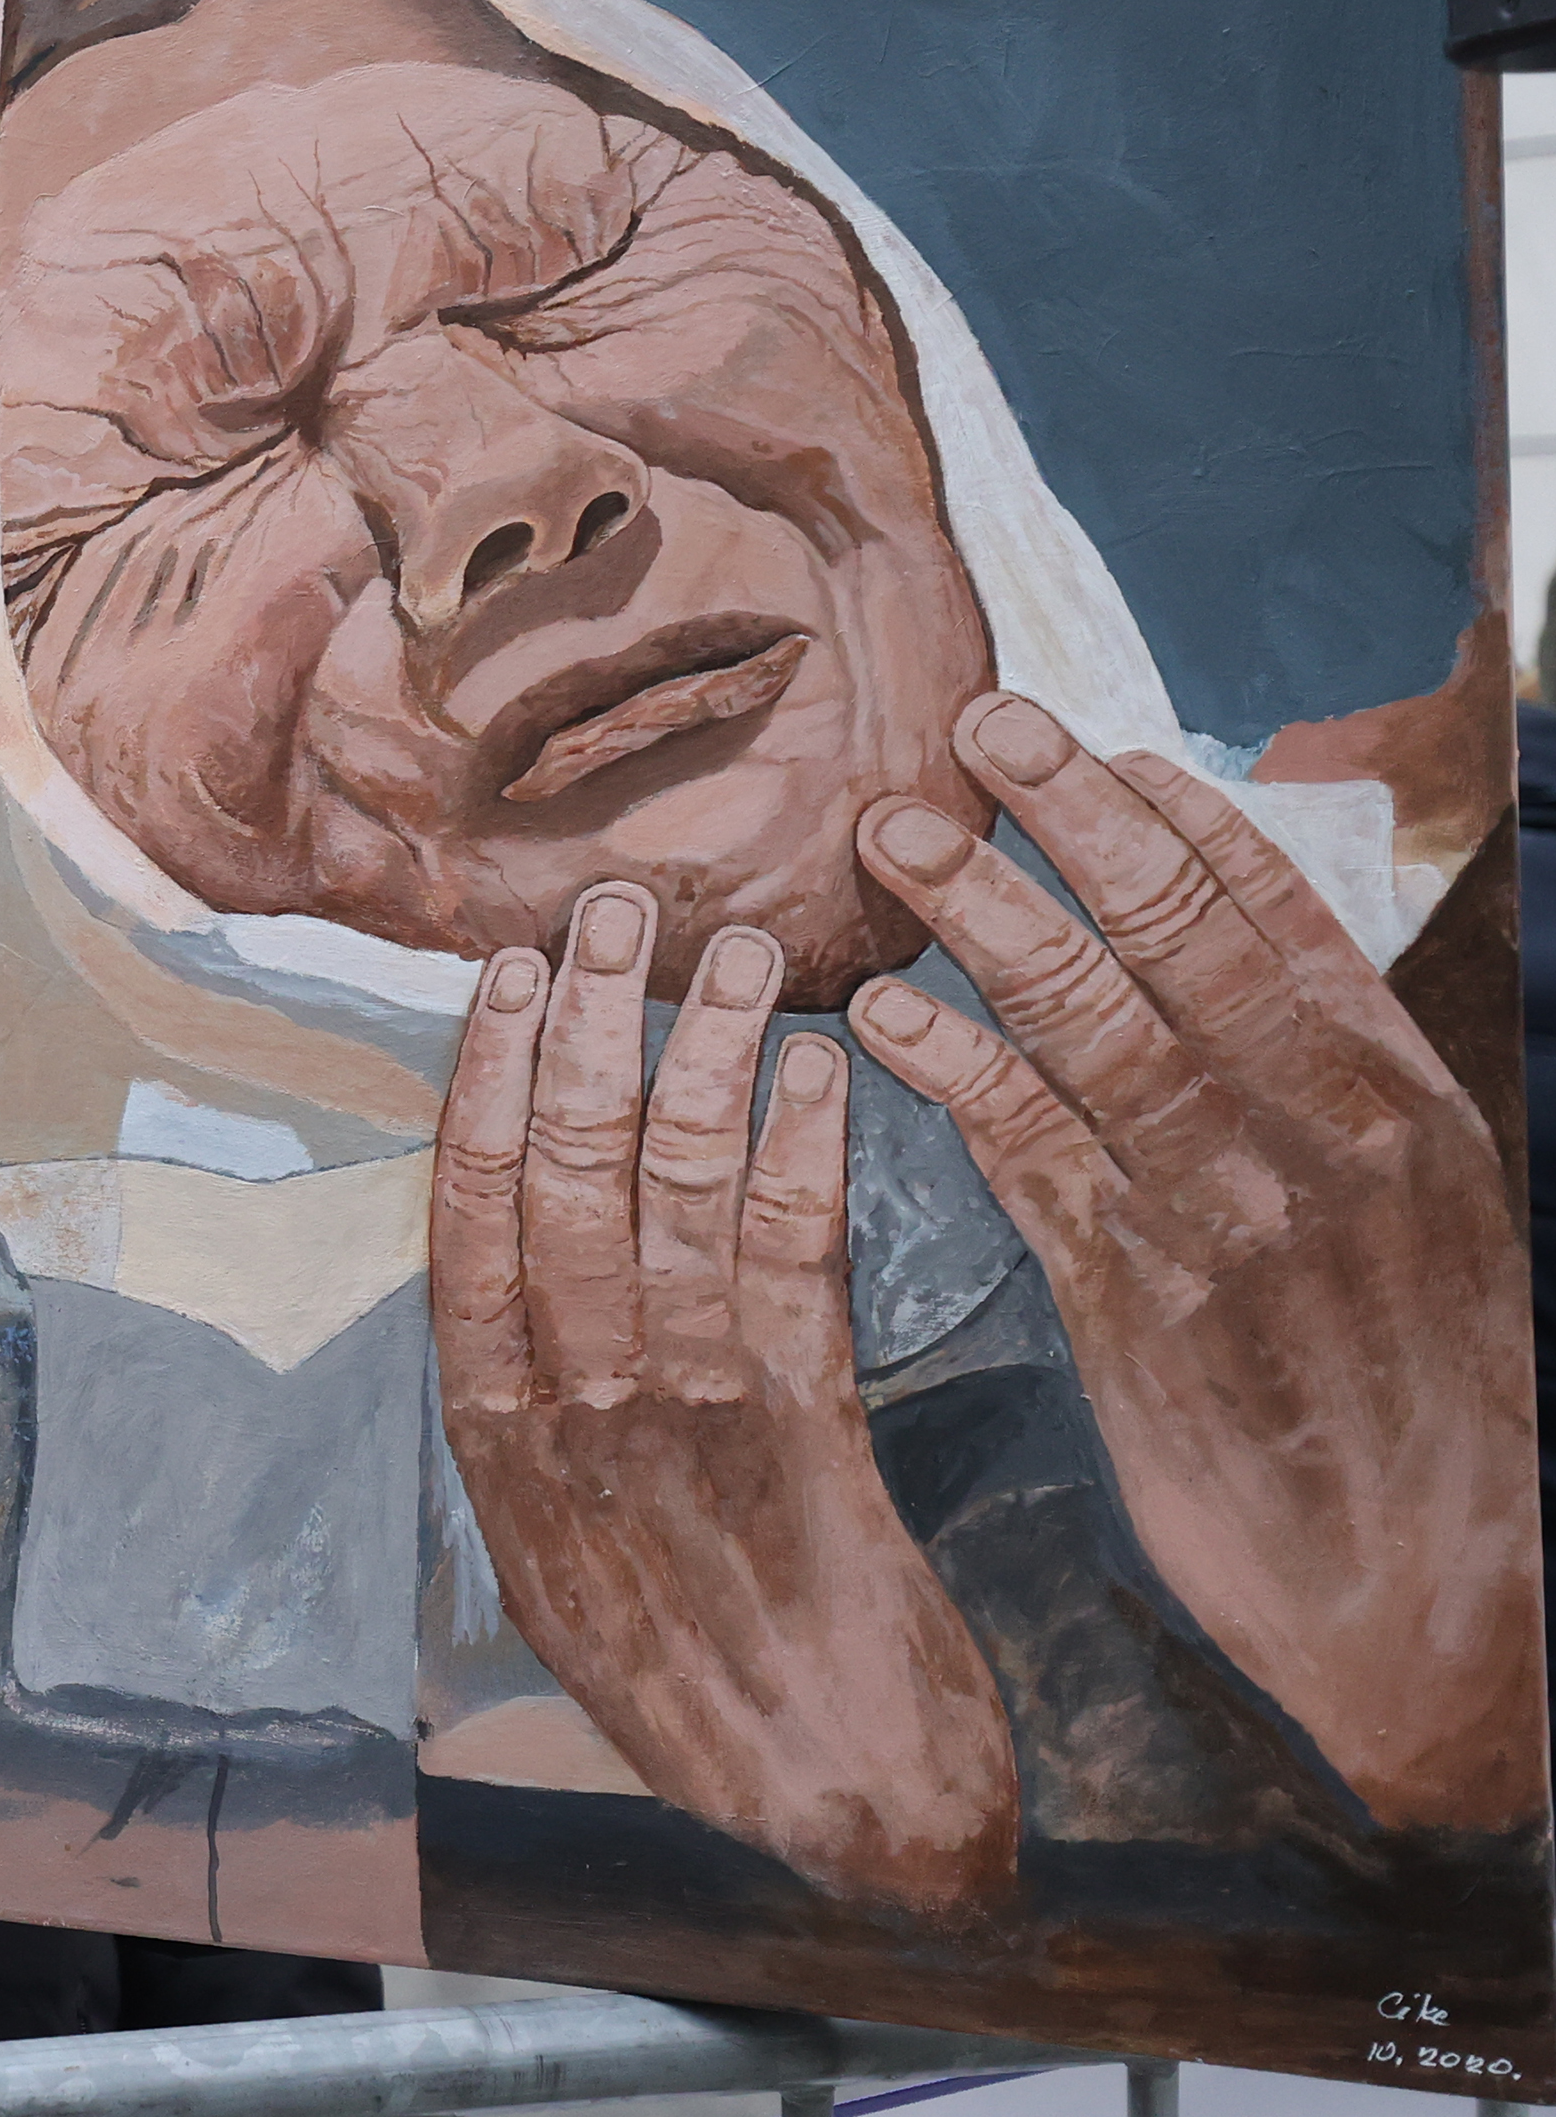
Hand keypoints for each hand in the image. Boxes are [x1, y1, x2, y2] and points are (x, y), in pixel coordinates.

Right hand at [432, 882, 1018, 1916]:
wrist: (834, 1807)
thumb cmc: (700, 1684)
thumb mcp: (561, 1565)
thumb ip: (537, 1424)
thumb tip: (515, 1278)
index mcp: (498, 1435)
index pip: (470, 1220)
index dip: (488, 1087)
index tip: (506, 976)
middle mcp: (575, 1414)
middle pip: (568, 1182)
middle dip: (590, 1032)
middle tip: (616, 907)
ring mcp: (690, 1423)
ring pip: (681, 1200)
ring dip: (706, 1060)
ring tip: (739, 948)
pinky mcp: (814, 1439)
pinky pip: (800, 1265)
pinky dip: (806, 1156)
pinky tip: (823, 1070)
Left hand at [847, 691, 1531, 1832]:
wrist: (1443, 1603)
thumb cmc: (1410, 1409)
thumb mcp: (1412, 1230)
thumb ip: (1327, 1107)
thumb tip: (1230, 995)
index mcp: (1405, 1106)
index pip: (1285, 923)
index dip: (1183, 825)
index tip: (1099, 746)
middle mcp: (1333, 1138)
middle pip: (1183, 938)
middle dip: (1075, 821)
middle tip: (975, 724)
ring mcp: (1240, 1217)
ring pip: (1099, 1023)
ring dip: (988, 916)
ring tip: (893, 837)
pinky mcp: (1148, 1308)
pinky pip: (1035, 1155)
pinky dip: (956, 1070)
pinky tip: (883, 1014)